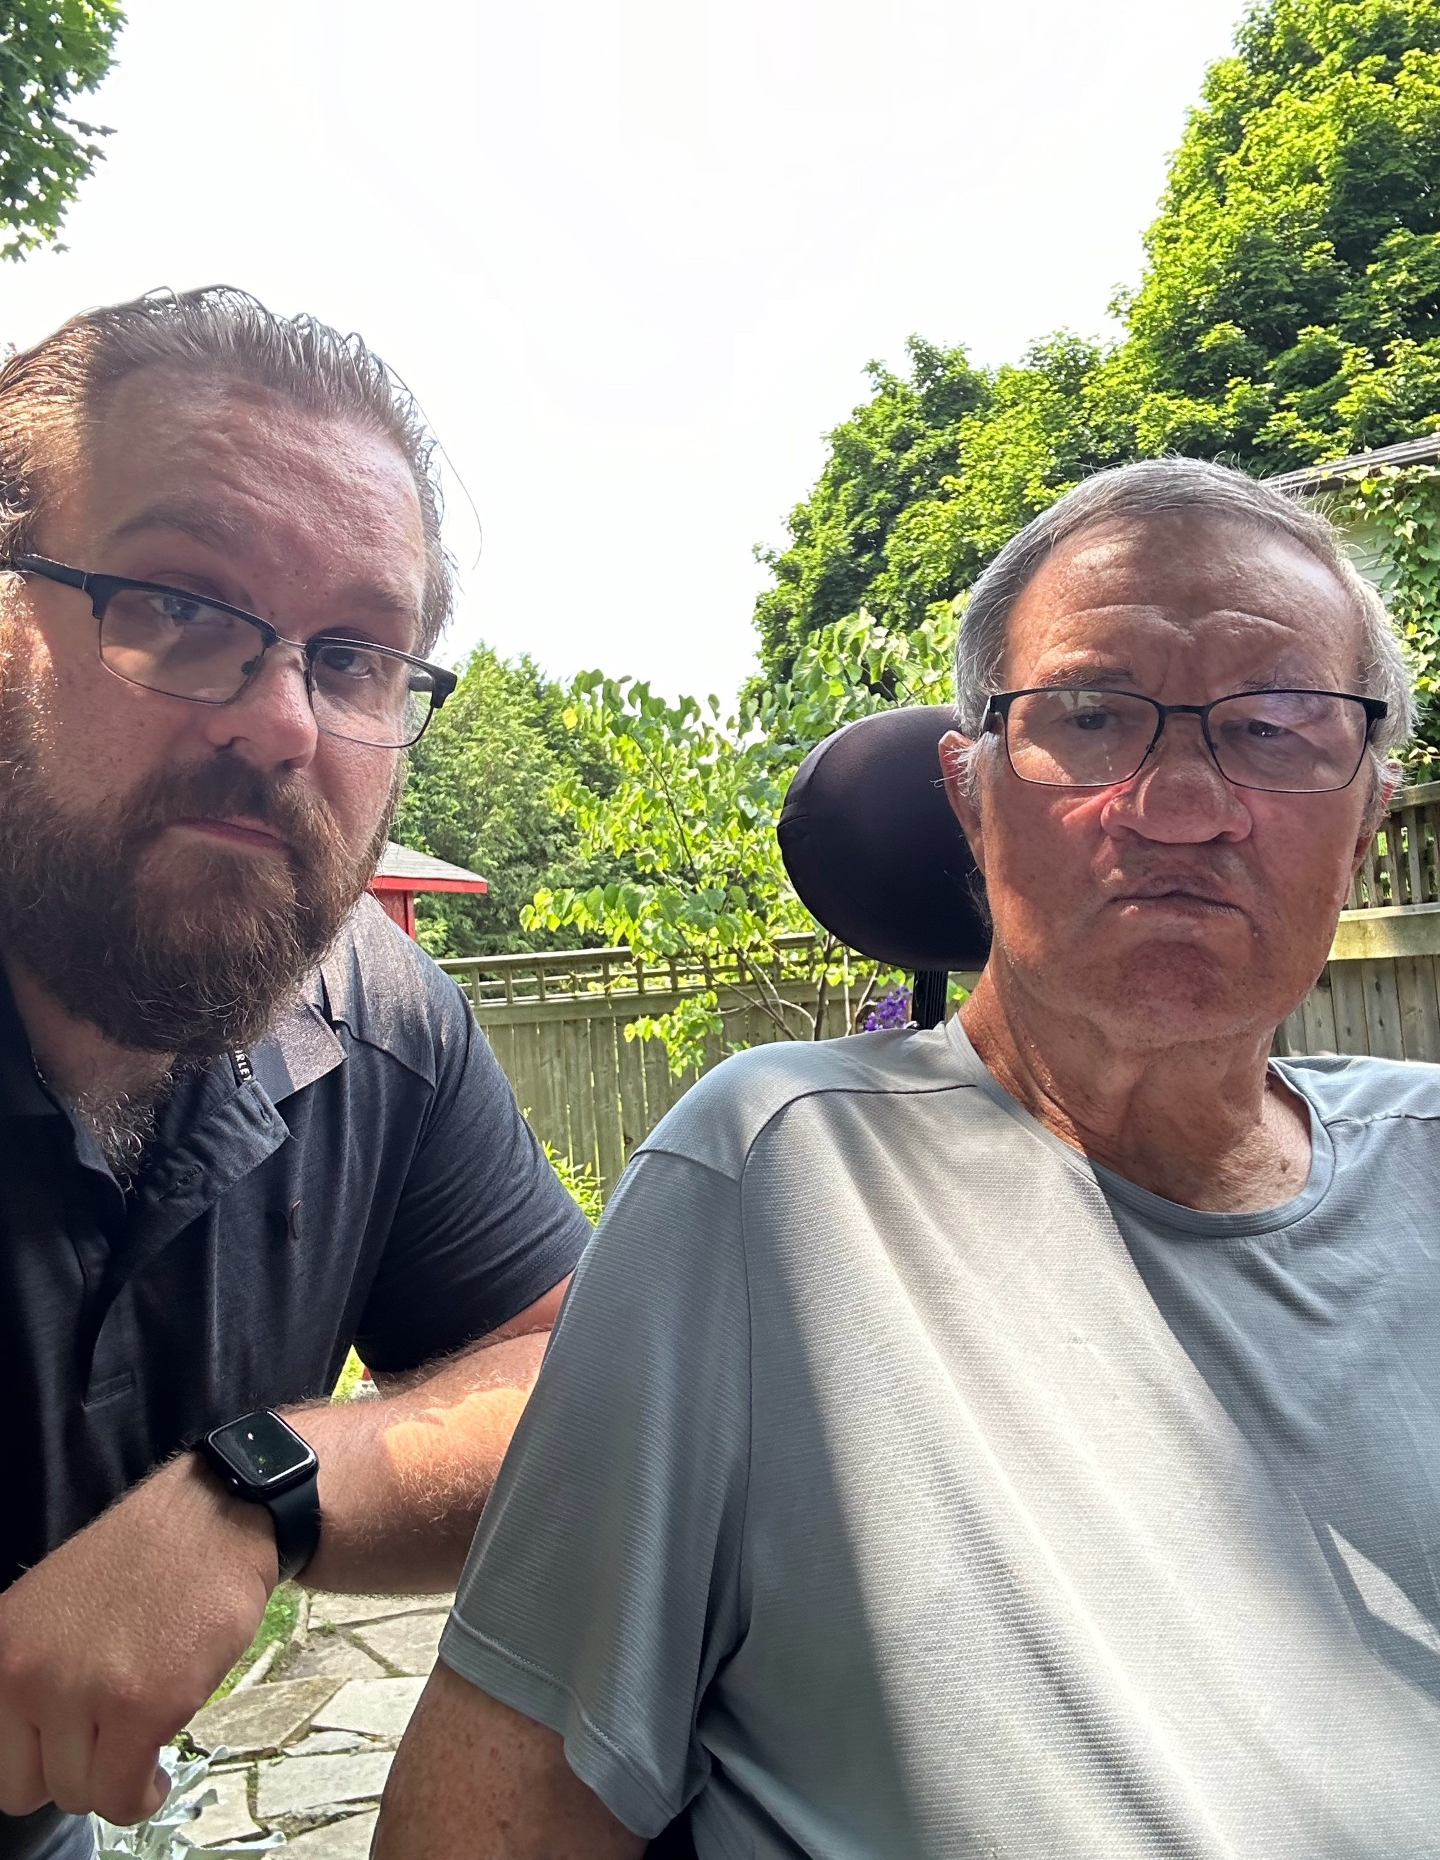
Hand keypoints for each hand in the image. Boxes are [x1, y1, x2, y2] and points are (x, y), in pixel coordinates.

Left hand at [0, 1455, 276, 1824]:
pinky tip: (156, 1773)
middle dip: (73, 1771)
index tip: (72, 1744)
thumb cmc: (143, 1559)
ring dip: (114, 1779)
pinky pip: (125, 1796)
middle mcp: (27, 1675)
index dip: (37, 1758)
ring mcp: (85, 1693)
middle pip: (28, 1787)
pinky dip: (143, 1794)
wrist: (214, 1516)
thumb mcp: (52, 1607)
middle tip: (108, 1741)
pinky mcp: (144, 1707)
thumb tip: (35, 1744)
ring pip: (80, 1795)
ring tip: (140, 1745)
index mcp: (1, 1649)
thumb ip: (33, 1672)